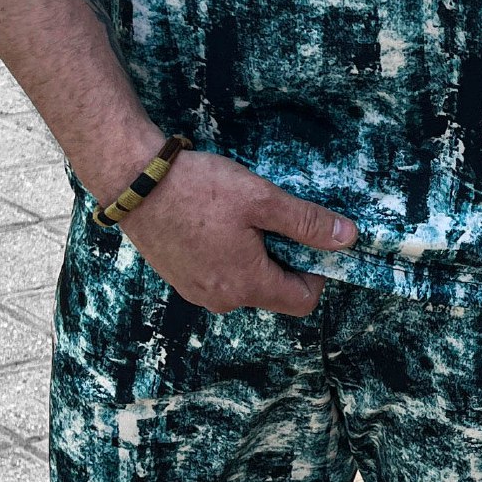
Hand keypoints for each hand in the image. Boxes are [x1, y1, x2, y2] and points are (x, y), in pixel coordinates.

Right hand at [116, 149, 356, 316]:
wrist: (133, 181)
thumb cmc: (198, 188)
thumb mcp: (261, 200)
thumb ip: (307, 223)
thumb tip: (348, 238)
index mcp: (247, 285)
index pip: (304, 300)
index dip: (317, 272)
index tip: (309, 239)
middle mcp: (222, 300)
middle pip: (274, 291)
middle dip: (282, 258)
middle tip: (269, 219)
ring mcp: (196, 292)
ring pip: (245, 283)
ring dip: (254, 256)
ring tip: (238, 217)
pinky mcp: (179, 278)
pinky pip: (218, 275)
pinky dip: (227, 255)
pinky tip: (215, 222)